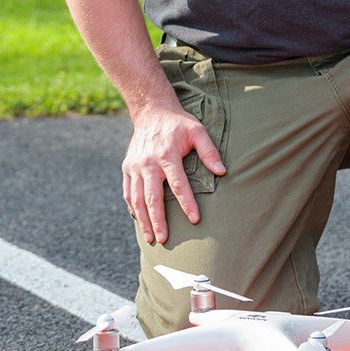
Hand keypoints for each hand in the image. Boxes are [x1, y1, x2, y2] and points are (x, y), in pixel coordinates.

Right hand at [122, 104, 225, 244]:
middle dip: (157, 220)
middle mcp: (148, 162)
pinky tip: (139, 221)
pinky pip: (127, 192)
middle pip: (152, 197)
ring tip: (151, 238)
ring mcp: (135, 166)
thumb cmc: (178, 123)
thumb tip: (222, 171)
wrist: (151, 111)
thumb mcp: (198, 131)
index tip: (194, 220)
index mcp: (167, 154)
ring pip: (136, 198)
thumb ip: (209, 151)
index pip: (178, 184)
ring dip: (143, 220)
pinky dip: (132, 208)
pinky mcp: (127, 168)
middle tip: (164, 239)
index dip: (187, 203)